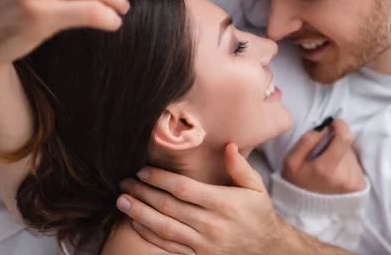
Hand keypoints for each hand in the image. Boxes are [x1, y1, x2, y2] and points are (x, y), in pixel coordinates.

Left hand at [116, 144, 288, 254]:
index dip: (161, 180)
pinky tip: (136, 224)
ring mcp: (204, 244)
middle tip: (124, 183)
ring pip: (165, 229)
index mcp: (224, 203)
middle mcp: (212, 224)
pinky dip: (150, 236)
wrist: (268, 249)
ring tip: (122, 202)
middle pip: (170, 207)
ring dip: (140, 214)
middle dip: (144, 194)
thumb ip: (240, 167)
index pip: (184, 189)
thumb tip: (229, 145)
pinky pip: (170, 247)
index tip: (143, 171)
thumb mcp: (256, 187)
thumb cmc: (259, 213)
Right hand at [282, 119, 365, 193]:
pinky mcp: (360, 186)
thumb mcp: (291, 162)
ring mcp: (354, 183)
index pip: (345, 137)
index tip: (332, 125)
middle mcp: (344, 177)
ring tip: (329, 167)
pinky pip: (356, 165)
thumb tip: (325, 127)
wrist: (306, 212)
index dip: (340, 126)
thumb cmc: (297, 183)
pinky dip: (347, 165)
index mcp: (325, 169)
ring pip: (352, 154)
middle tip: (323, 154)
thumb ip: (307, 141)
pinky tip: (336, 174)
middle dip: (336, 143)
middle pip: (347, 145)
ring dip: (341, 155)